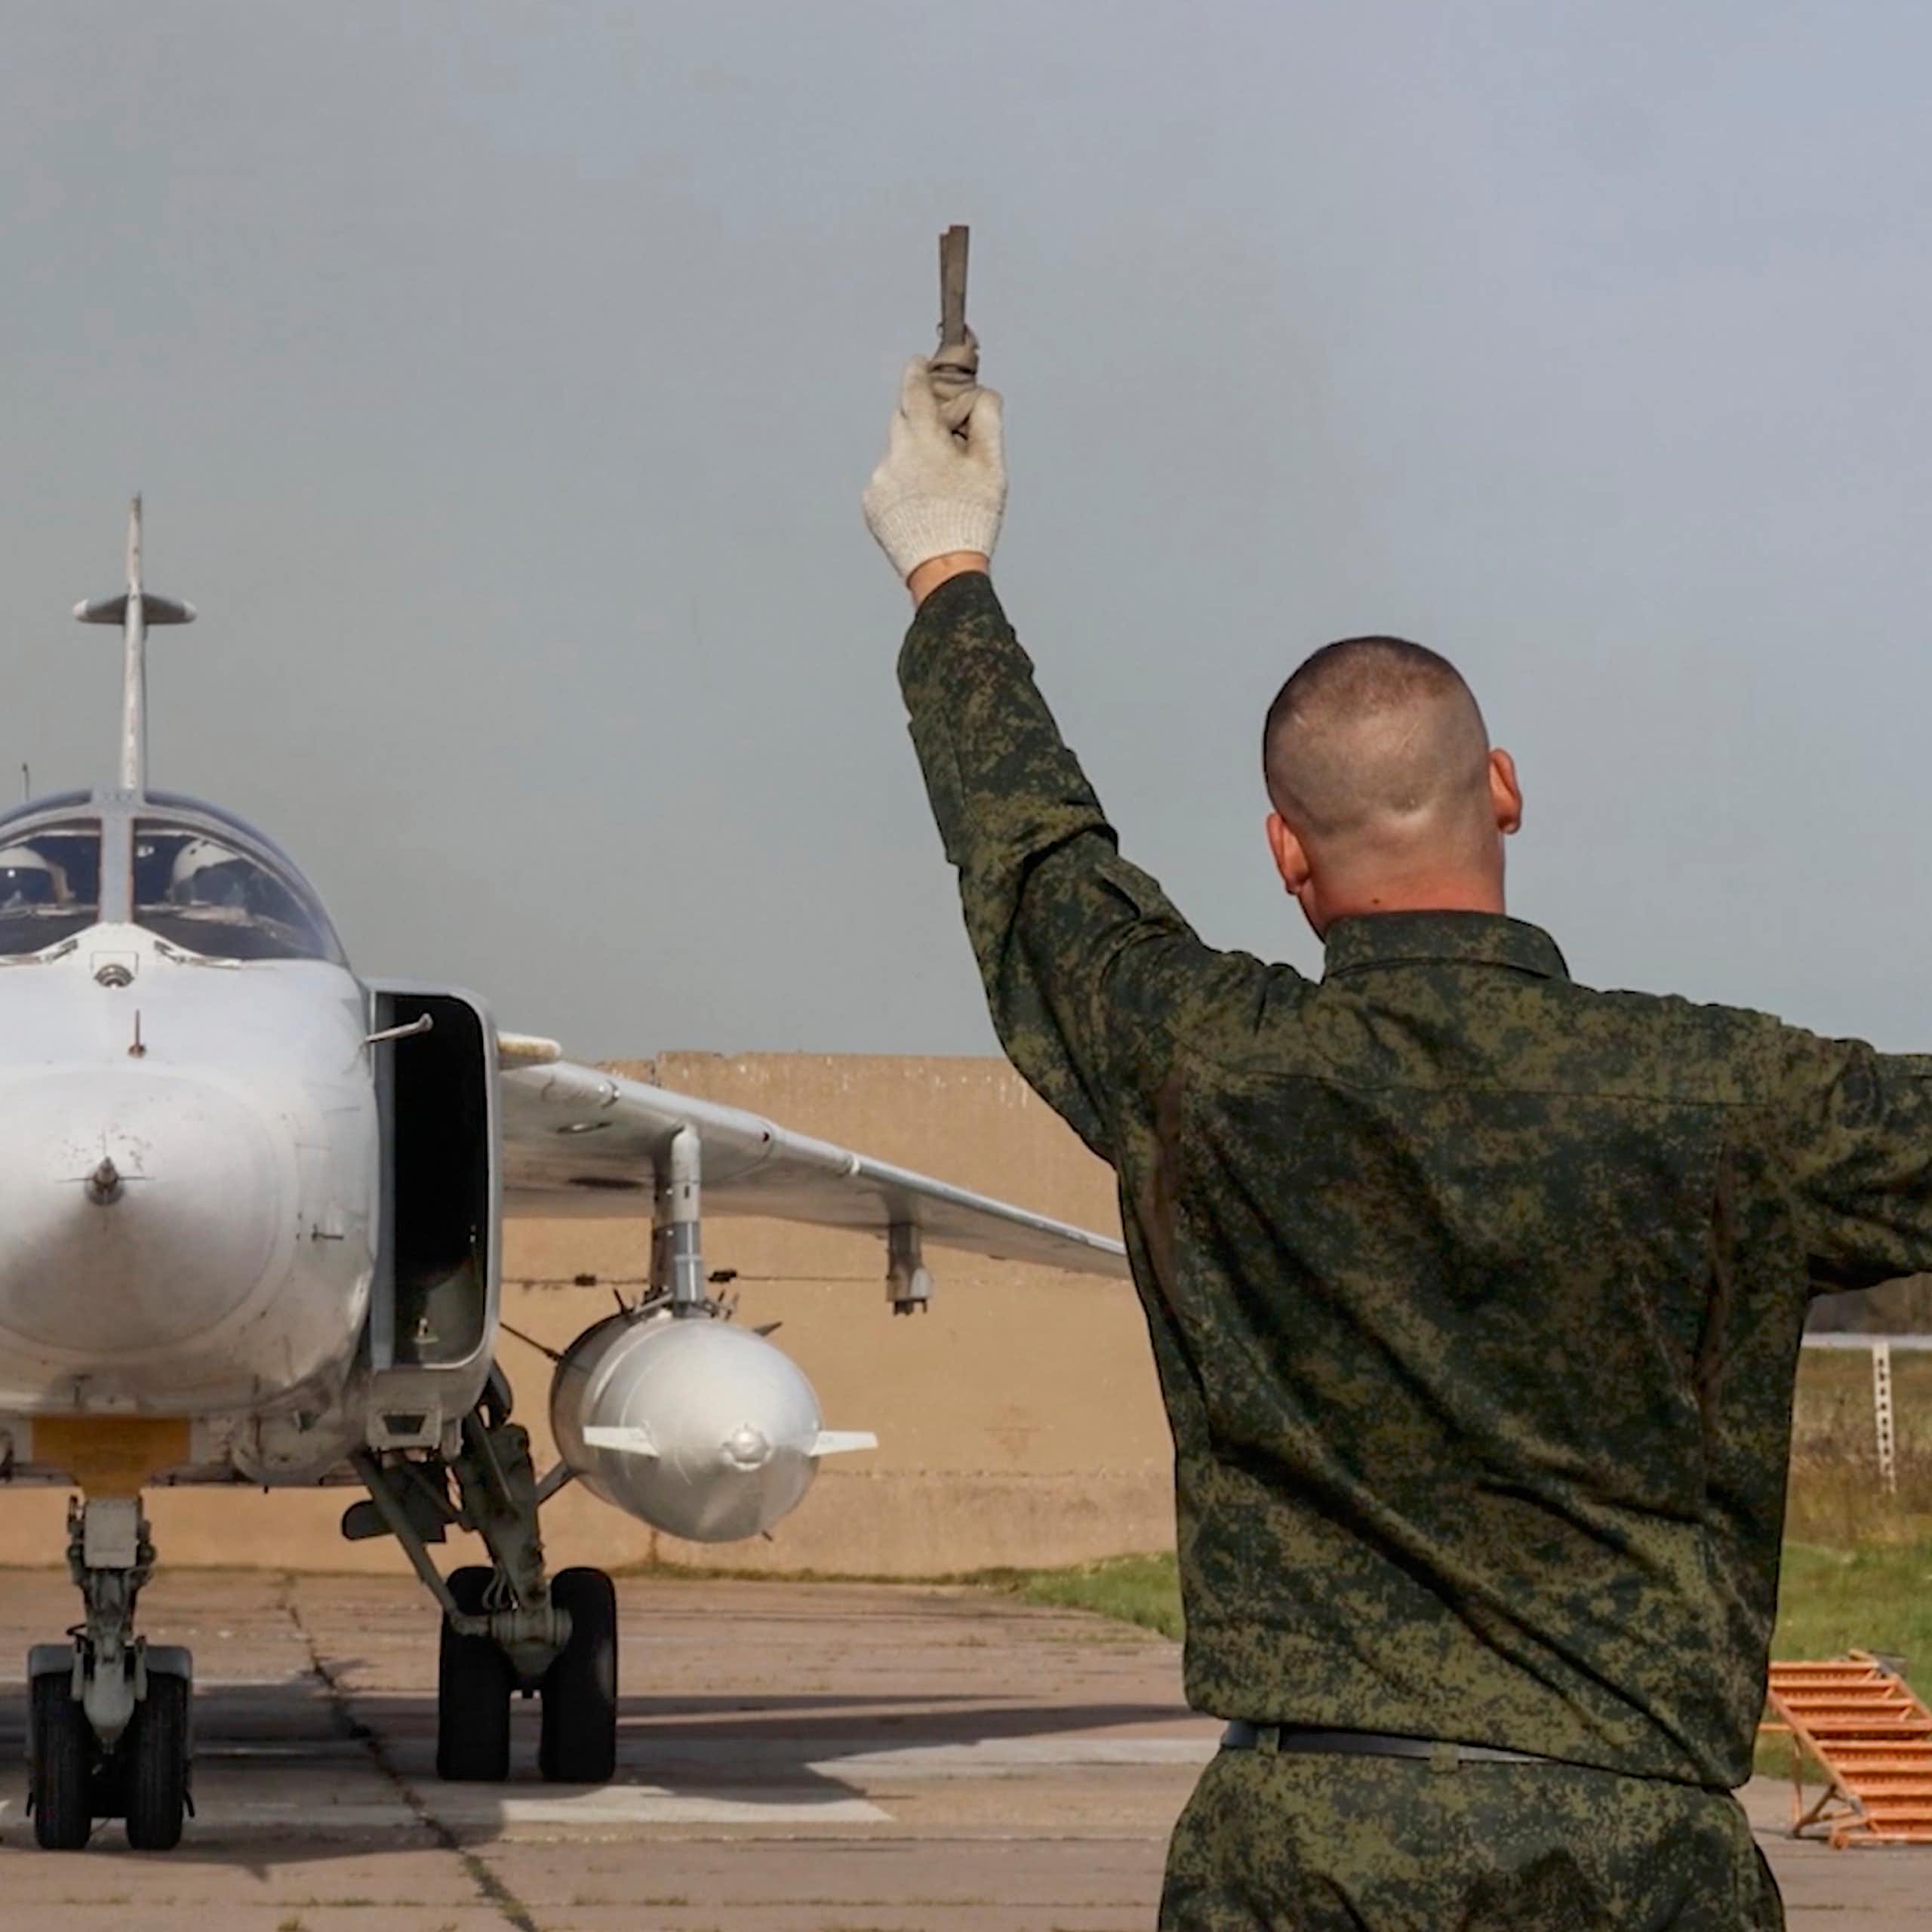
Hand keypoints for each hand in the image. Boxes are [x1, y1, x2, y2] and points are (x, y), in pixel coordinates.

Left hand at [863, 357, 1004, 589]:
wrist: (943, 571)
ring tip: (940, 489)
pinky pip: (888, 481)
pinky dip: (904, 484)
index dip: (918, 371)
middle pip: (905, 419)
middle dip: (924, 421)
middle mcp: (893, 455)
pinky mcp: (871, 505)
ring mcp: (878, 482)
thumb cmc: (972, 516)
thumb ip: (986, 418)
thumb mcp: (991, 464)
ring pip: (898, 453)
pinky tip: (925, 506)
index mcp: (922, 439)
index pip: (913, 388)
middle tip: (948, 439)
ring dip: (916, 458)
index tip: (920, 363)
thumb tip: (981, 393)